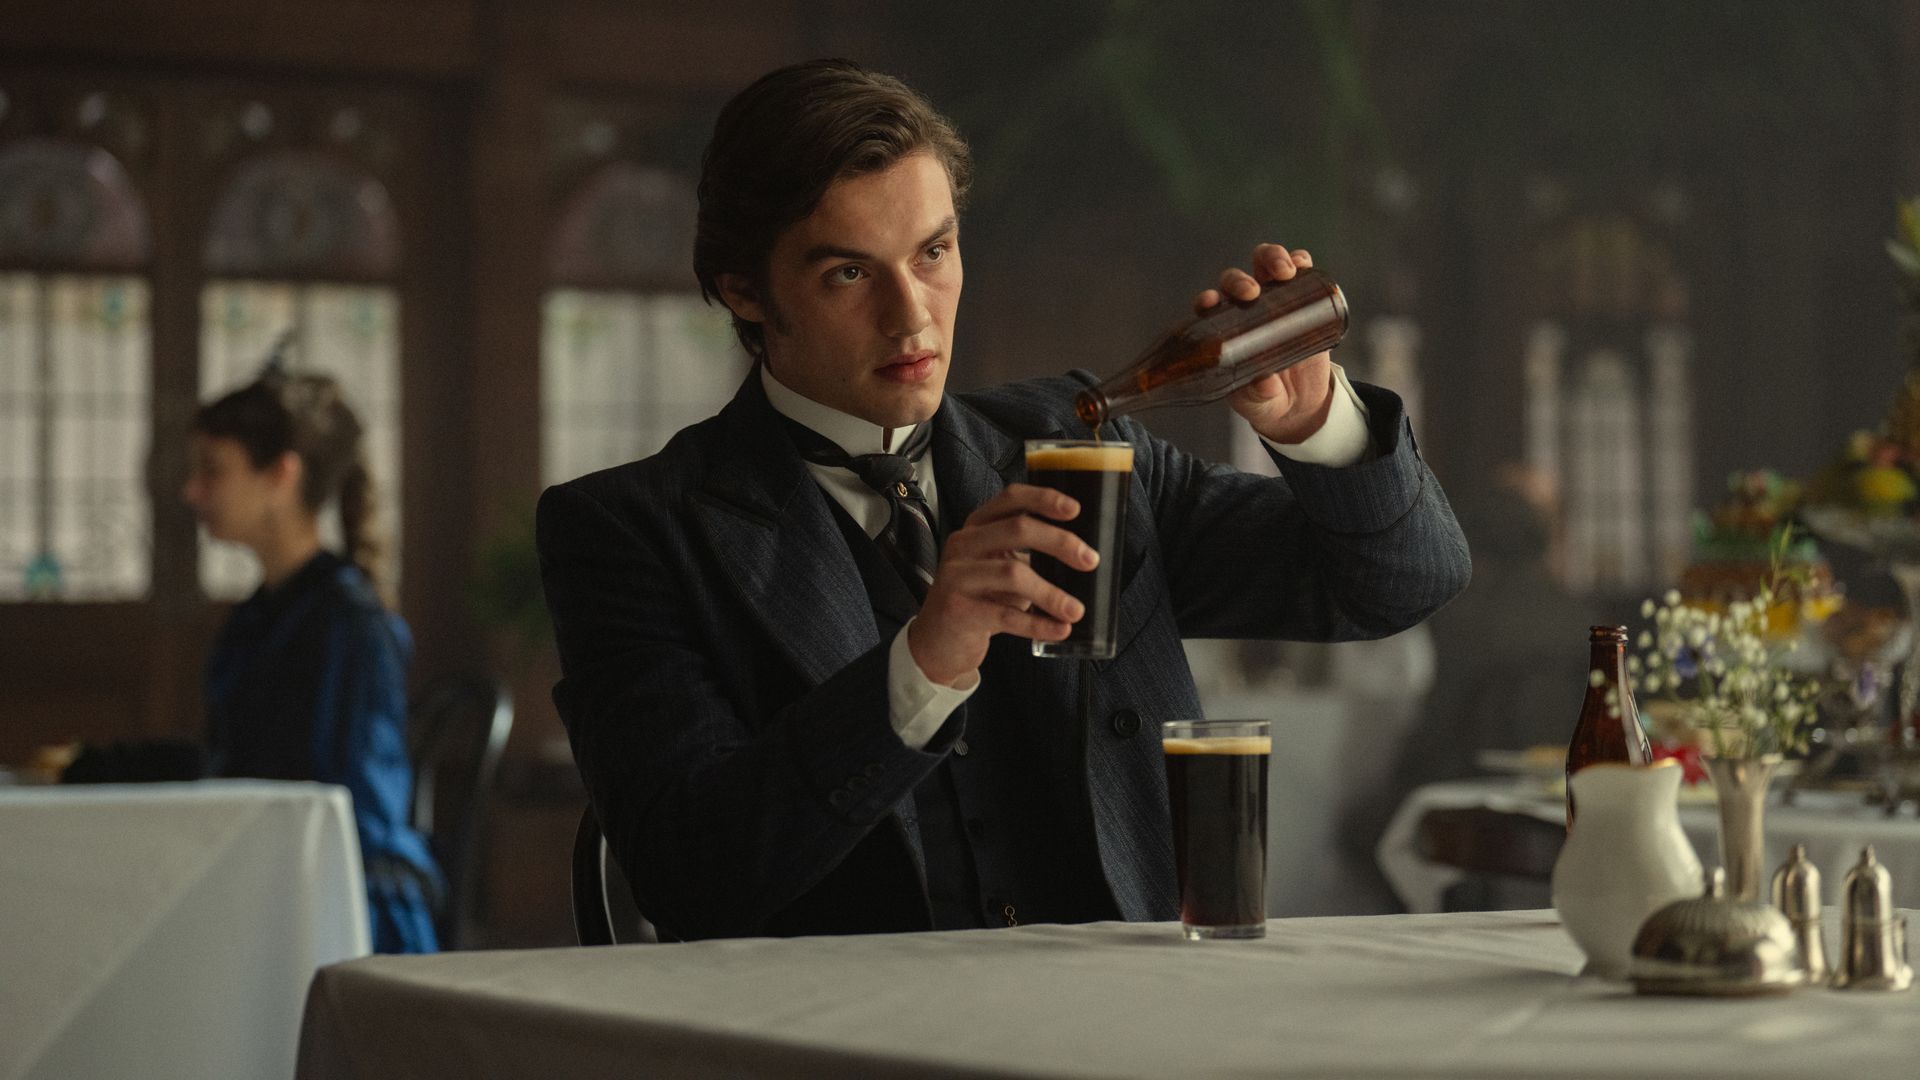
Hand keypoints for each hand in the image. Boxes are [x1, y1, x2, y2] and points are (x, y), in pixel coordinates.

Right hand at [907, 484, 1096, 685]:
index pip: (1011, 499)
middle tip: (1090, 560)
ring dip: (1051, 593)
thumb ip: (1029, 554)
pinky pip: (1006, 615)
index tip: (1075, 510)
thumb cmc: (980, 599)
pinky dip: (1038, 624)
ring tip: (1076, 610)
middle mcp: (963, 545)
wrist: (938, 642)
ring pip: (1013, 574)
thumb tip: (1083, 556)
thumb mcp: (999, 568)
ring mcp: (956, 577)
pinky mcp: (957, 611)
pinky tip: (1060, 630)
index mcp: (976, 527)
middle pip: (1017, 529)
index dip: (1043, 499)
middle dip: (1060, 543)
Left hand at [1191, 243, 1334, 443]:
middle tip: (1252, 293)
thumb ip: (1258, 393)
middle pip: (1235, 280)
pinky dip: (1299, 260)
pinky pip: (1298, 269)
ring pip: (1265, 264)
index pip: (1208, 306)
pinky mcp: (1301, 297)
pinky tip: (1302, 264)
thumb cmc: (1266, 399)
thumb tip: (1266, 382)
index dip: (1207, 299)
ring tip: (1285, 271)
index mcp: (1223, 329)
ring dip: (1271, 258)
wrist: (1300, 402)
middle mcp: (1244, 308)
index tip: (1211, 301)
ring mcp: (1272, 299)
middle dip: (1240, 280)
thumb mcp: (1259, 401)